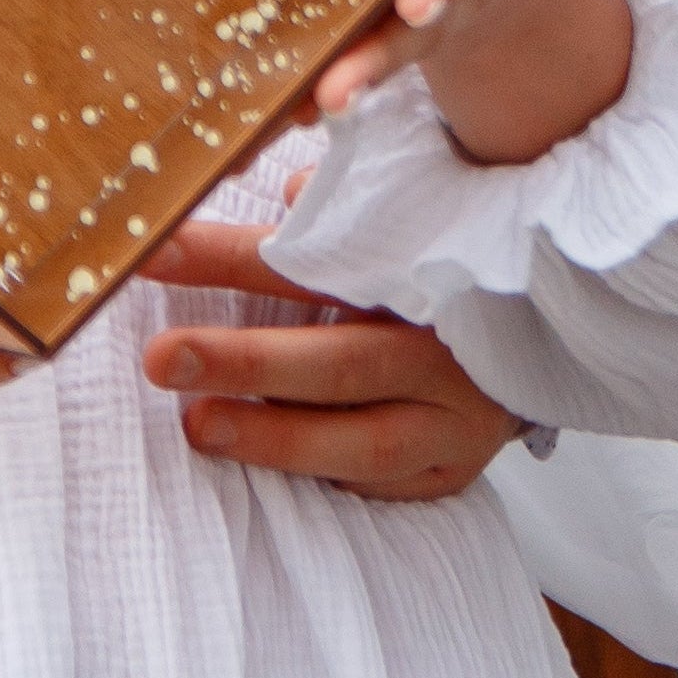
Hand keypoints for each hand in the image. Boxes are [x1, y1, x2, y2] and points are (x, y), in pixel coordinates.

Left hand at [139, 182, 517, 501]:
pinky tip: (256, 467)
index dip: (230, 258)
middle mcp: (444, 353)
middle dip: (245, 362)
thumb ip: (338, 212)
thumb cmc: (427, 280)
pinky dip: (319, 476)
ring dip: (274, 437)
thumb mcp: (392, 228)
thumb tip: (293, 192)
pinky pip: (379, 485)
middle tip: (160, 359)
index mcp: (423, 276)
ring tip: (198, 426)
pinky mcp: (450, 474)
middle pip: (340, 362)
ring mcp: (453, 421)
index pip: (315, 265)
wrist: (526, 345)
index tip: (152, 254)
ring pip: (363, 441)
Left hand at [301, 0, 630, 164]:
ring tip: (297, 109)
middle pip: (409, 35)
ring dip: (337, 85)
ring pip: (368, 63)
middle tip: (341, 85)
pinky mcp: (365, 35)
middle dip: (378, 60)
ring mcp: (402, 24)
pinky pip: (332, 67)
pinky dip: (303, 94)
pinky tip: (265, 112)